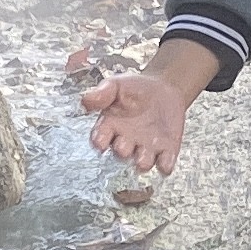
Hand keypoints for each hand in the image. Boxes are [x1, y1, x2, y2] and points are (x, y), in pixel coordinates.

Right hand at [83, 47, 210, 174]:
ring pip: (142, 163)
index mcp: (110, 126)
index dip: (99, 141)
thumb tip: (85, 101)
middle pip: (121, 154)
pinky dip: (165, 164)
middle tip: (124, 143)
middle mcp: (126, 141)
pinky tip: (165, 157)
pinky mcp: (166, 150)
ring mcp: (146, 148)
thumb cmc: (135, 88)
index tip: (99, 141)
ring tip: (144, 153)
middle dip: (122, 151)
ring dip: (142, 162)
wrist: (163, 87)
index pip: (100, 138)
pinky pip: (164, 164)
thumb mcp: (116, 85)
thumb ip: (102, 93)